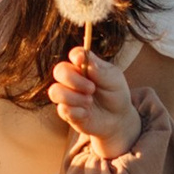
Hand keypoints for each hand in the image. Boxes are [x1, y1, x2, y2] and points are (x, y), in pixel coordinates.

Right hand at [48, 47, 139, 162]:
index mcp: (85, 66)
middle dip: (74, 80)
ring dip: (74, 97)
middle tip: (91, 88)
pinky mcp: (66, 112)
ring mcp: (67, 95)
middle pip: (59, 71)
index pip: (75, 54)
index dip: (75, 55)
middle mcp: (72, 78)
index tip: (81, 60)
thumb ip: (100, 70)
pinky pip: (62, 110)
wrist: (118, 119)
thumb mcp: (114, 80)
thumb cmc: (115, 94)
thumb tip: (86, 58)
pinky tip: (87, 113)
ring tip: (89, 102)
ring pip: (55, 91)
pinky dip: (77, 112)